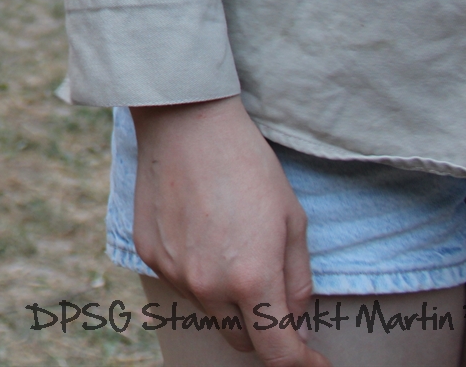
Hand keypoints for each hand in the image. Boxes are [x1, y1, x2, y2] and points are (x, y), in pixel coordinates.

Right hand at [130, 97, 326, 366]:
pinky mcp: (149, 254)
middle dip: (263, 331)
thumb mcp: (293, 221)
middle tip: (274, 297)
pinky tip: (202, 232)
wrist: (186, 123)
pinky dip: (197, 272)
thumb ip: (297, 281)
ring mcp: (173, 272)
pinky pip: (180, 281)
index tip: (315, 363)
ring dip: (227, 297)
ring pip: (208, 310)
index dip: (303, 364)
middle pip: (240, 340)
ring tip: (232, 244)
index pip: (278, 352)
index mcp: (252, 279)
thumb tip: (296, 319)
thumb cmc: (248, 165)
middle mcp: (208, 286)